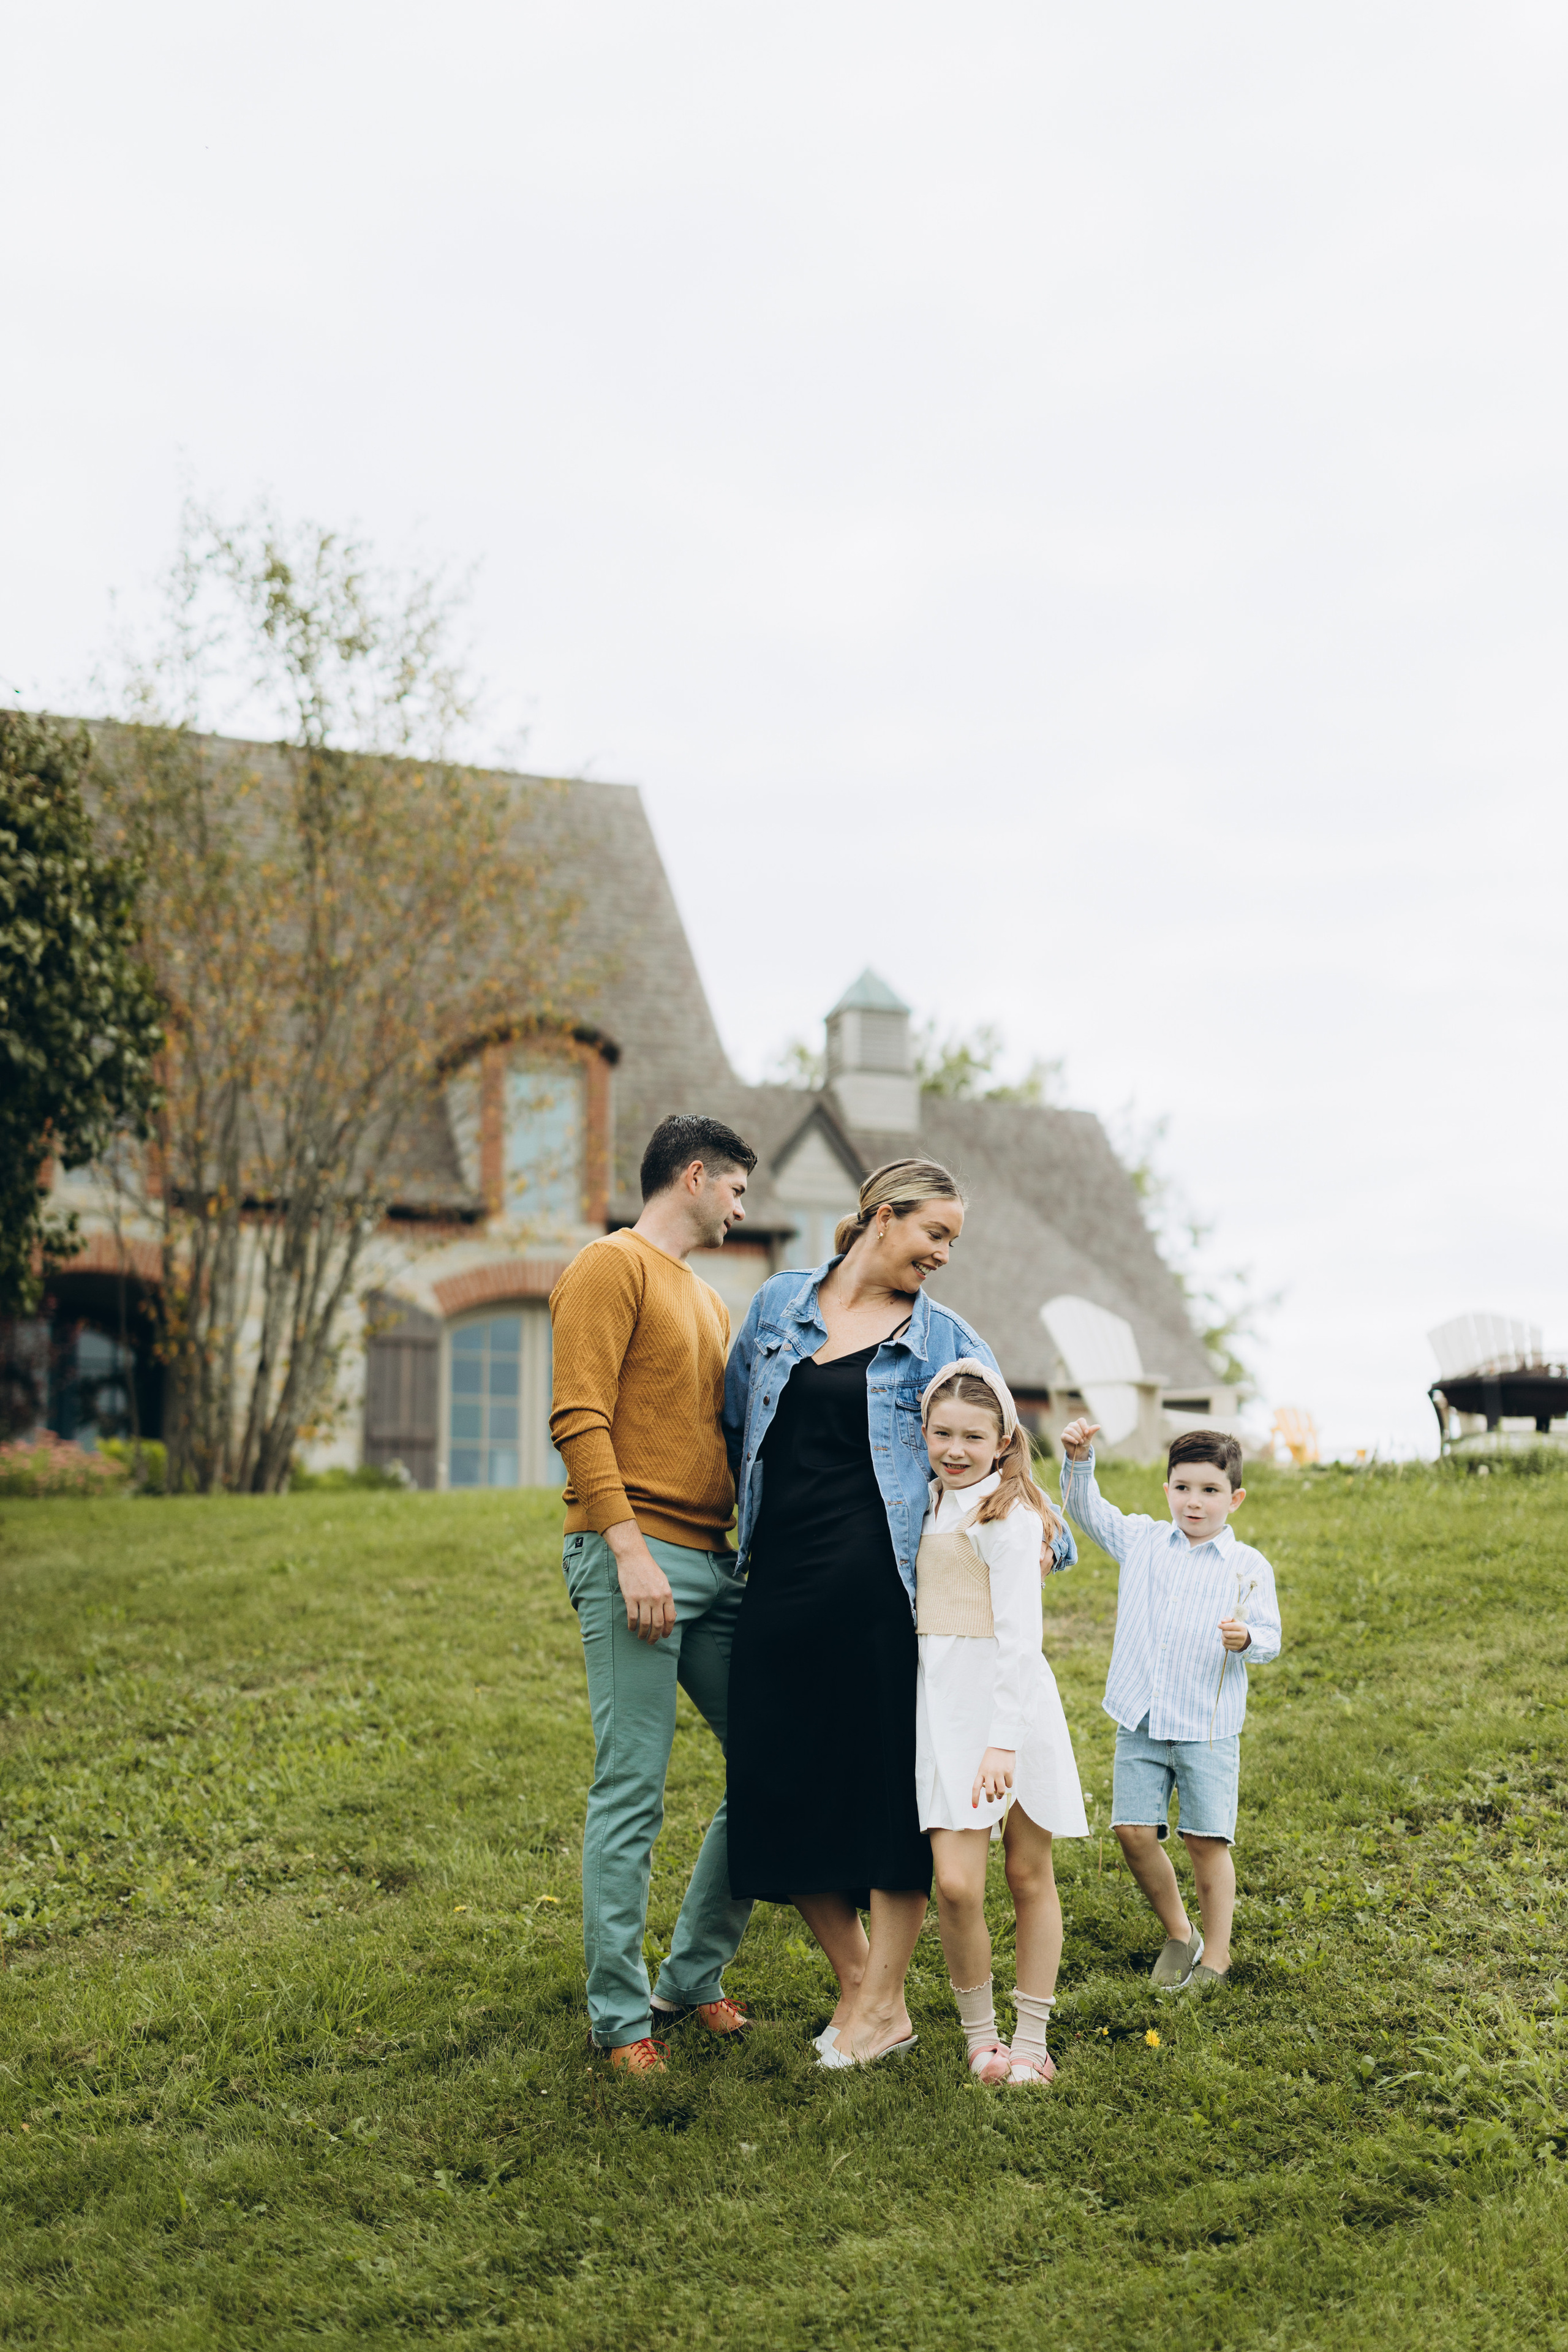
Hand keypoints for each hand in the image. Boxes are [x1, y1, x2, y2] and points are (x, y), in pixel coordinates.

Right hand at [606, 1521, 675, 1642]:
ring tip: (641, 1637)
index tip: (664, 1636)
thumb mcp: (664, 1582)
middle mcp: (657, 1598)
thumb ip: (667, 1598)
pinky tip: (631, 1628)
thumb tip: (671, 1615)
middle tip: (651, 1642)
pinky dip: (632, 1626)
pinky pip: (632, 1617)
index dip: (667, 1630)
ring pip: (645, 1624)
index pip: (670, 1618)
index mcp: (667, 1594)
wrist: (634, 1558)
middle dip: (655, 1637)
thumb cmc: (649, 1570)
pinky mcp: (630, 1598)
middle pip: (658, 1624)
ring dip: (643, 1634)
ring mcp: (643, 1598)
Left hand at [971, 1748, 1015, 1807]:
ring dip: (1001, 1794)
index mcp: (981, 1771)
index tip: (974, 1806)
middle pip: (989, 1792)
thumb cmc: (992, 1757)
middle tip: (992, 1799)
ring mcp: (999, 1772)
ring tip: (1000, 1793)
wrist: (1002, 1744)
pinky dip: (1008, 1785)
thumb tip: (992, 1792)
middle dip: (990, 1799)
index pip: (976, 1787)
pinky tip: (1007, 1780)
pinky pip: (1009, 1784)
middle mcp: (989, 1773)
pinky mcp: (1008, 1771)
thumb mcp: (985, 1766)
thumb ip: (986, 1778)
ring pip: (1000, 1791)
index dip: (975, 1798)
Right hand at [1059, 1417, 1099, 1461]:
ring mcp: (1066, 1430)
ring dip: (1077, 1437)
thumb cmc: (1084, 1443)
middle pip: (1075, 1426)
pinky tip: (1076, 1442)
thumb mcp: (1089, 1437)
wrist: (1080, 1452)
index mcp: (1078, 1424)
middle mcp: (1071, 1425)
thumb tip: (1099, 1426)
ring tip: (1080, 1442)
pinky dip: (1072, 1439)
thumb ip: (1092, 1431)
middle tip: (1083, 1440)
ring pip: (1070, 1430)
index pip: (1081, 1420)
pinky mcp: (1063, 1436)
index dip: (1084, 1426)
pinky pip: (1066, 1435)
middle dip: (1081, 1434)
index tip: (1087, 1433)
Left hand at [1218, 1616, 1251, 1652]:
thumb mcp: (1234, 1621)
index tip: (1218, 1625)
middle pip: (1227, 1634)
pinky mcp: (1236, 1648)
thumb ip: (1227, 1619)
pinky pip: (1225, 1645)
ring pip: (1225, 1640)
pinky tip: (1226, 1639)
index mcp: (1242, 1627)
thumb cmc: (1237, 1627)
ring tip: (1224, 1634)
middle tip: (1223, 1630)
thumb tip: (1222, 1621)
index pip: (1231, 1626)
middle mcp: (1242, 1636)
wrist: (1245, 1637)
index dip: (1223, 1626)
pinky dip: (1223, 1641)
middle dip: (1223, 1631)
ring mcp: (1240, 1643)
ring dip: (1222, 1636)